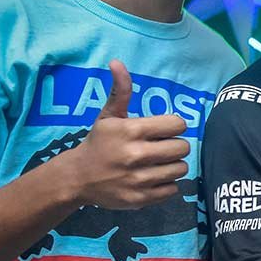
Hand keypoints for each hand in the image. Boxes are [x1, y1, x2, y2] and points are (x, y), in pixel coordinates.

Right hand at [63, 61, 189, 209]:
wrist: (77, 178)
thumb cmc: (98, 143)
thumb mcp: (108, 116)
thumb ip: (120, 91)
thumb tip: (117, 62)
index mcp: (131, 130)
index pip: (178, 125)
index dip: (173, 126)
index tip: (164, 130)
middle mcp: (136, 155)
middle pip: (183, 148)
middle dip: (175, 146)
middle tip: (162, 148)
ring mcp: (139, 179)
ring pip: (180, 169)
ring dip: (173, 165)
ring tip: (158, 163)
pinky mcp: (141, 198)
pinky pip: (173, 190)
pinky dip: (167, 184)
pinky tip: (152, 178)